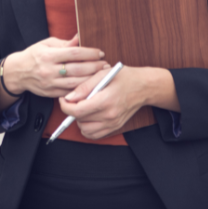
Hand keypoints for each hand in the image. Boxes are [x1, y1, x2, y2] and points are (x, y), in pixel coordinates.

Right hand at [2, 35, 108, 98]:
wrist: (17, 73)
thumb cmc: (34, 55)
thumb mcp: (46, 44)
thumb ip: (64, 43)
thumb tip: (80, 38)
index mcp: (48, 55)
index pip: (74, 53)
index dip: (89, 53)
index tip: (100, 52)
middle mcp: (49, 70)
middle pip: (78, 69)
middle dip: (95, 67)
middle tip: (106, 64)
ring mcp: (50, 83)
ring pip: (76, 83)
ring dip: (92, 79)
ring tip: (102, 74)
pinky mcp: (51, 93)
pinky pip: (71, 92)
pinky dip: (82, 89)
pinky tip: (91, 84)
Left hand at [58, 66, 177, 138]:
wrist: (144, 87)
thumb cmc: (124, 77)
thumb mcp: (102, 74)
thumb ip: (84, 86)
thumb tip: (69, 97)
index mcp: (105, 100)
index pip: (78, 110)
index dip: (65, 106)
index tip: (63, 99)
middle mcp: (109, 115)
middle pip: (80, 120)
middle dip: (72, 110)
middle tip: (75, 100)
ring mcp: (113, 123)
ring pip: (85, 130)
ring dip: (80, 120)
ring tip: (83, 108)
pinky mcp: (115, 127)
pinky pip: (95, 135)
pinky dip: (88, 128)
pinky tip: (89, 116)